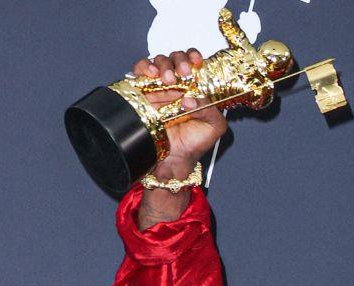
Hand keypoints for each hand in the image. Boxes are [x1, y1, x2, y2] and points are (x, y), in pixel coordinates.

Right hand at [132, 49, 227, 169]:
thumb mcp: (214, 126)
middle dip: (180, 60)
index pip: (193, 62)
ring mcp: (158, 87)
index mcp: (195, 88)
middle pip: (176, 58)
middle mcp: (177, 85)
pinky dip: (144, 67)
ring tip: (168, 79)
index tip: (196, 61)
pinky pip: (139, 71)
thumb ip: (210, 109)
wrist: (172, 160)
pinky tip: (152, 75)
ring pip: (159, 61)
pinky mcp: (141, 91)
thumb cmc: (193, 143)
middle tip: (183, 73)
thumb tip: (192, 99)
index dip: (194, 56)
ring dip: (164, 64)